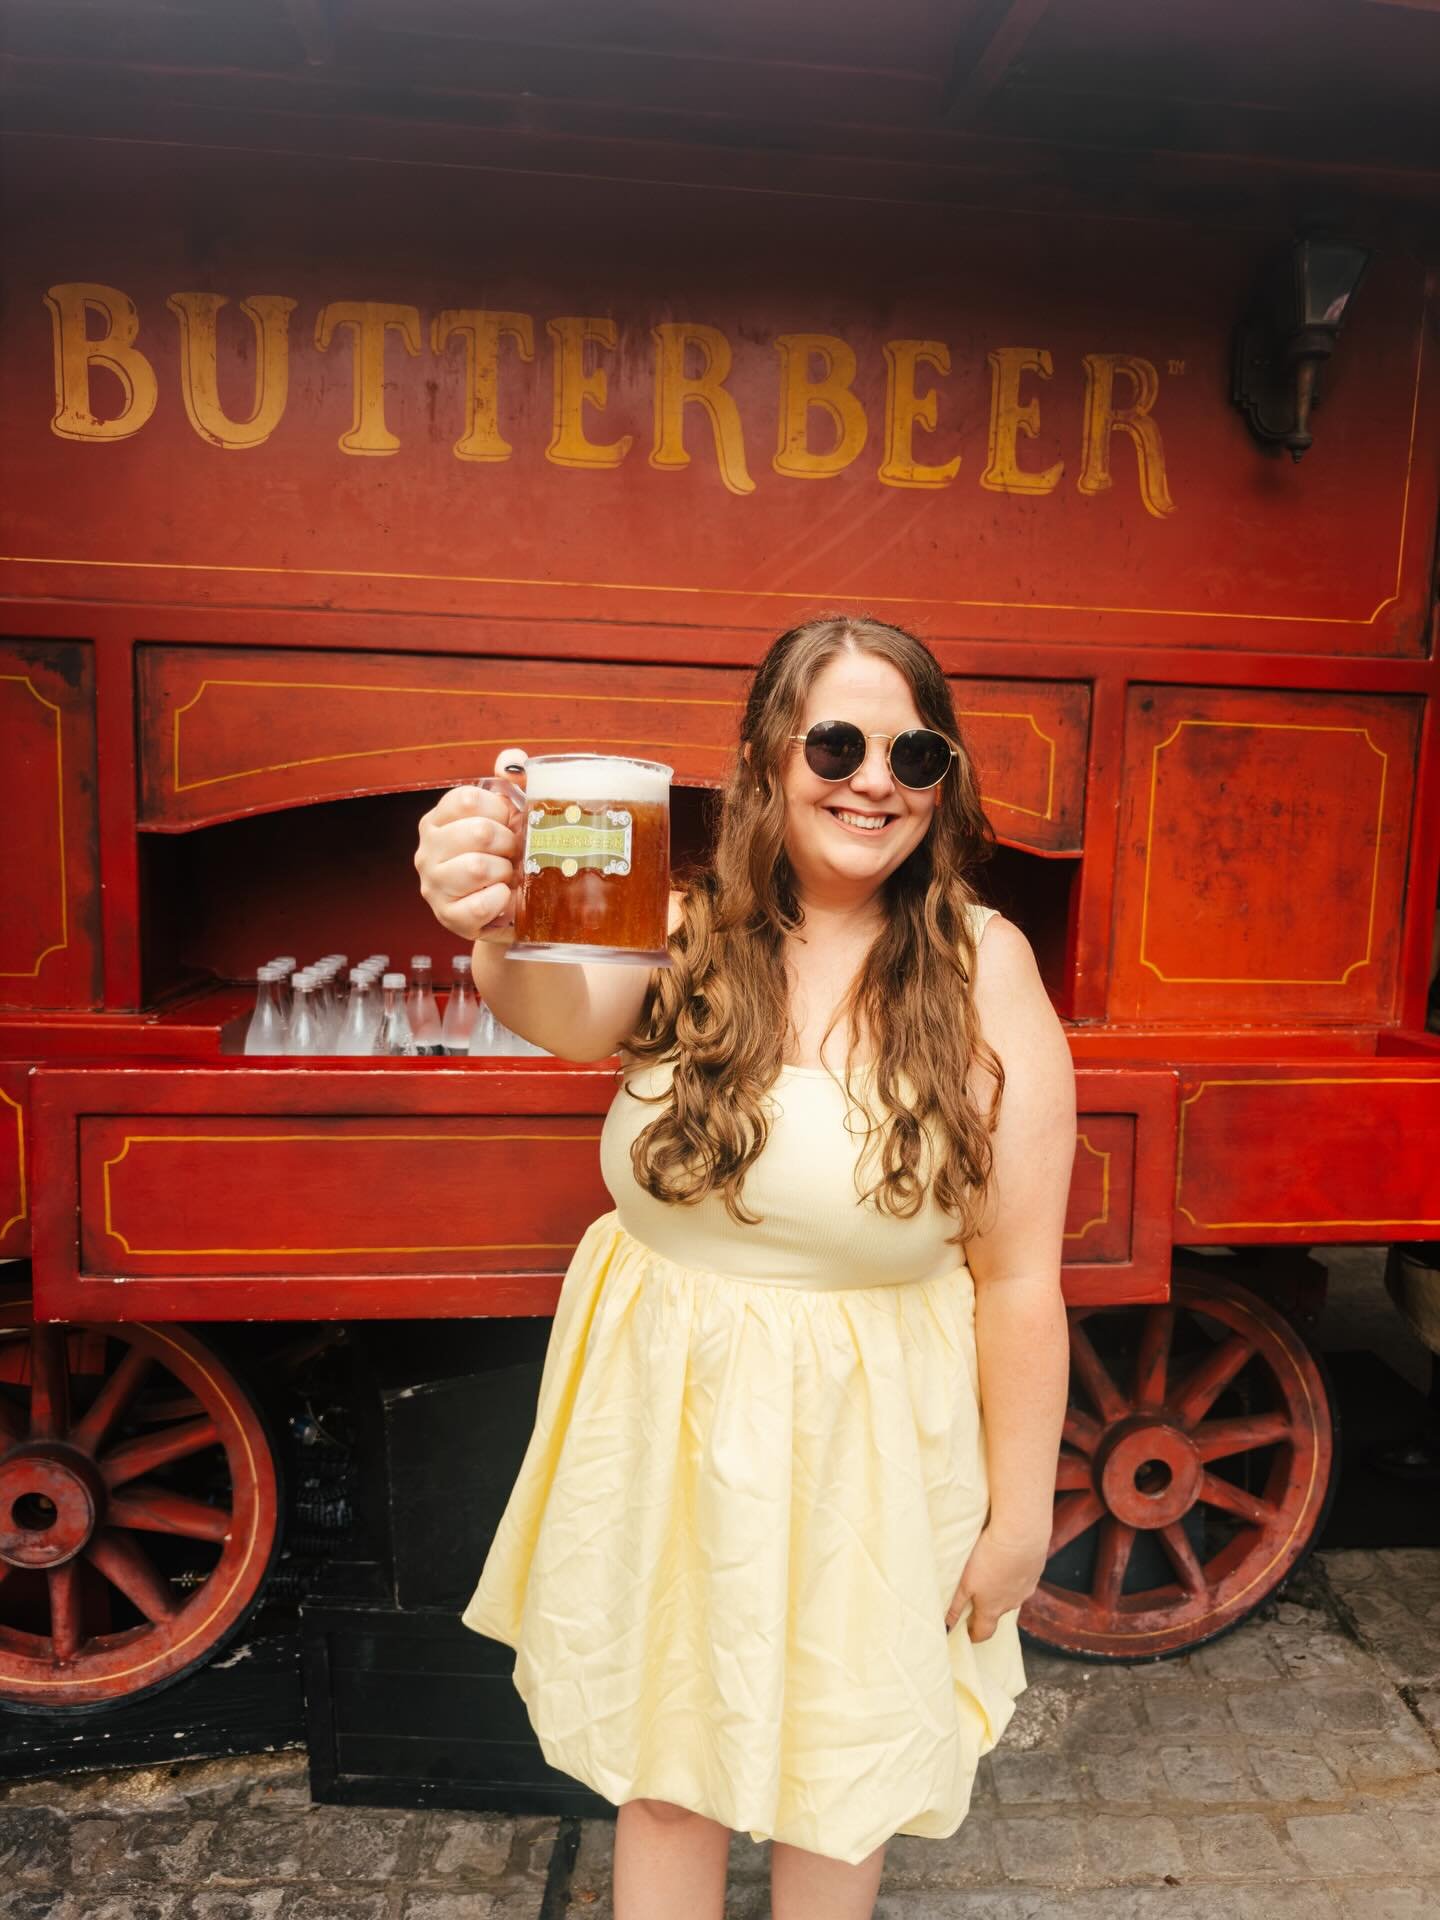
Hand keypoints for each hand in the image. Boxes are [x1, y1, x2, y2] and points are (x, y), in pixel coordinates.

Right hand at [415, 748, 527, 940]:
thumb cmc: (506, 855)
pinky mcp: (448, 917)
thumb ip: (511, 782)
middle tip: (512, 854)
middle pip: (478, 832)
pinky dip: (502, 900)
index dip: (499, 811)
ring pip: (477, 868)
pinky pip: (481, 904)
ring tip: (506, 877)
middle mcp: (428, 850)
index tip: (506, 824)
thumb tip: (512, 760)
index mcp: (438, 820)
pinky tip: (504, 898)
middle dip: (507, 843)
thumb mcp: (509, 816)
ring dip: (505, 872)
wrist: (509, 909)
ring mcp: (433, 885)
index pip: (466, 799)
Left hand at [945, 1521, 1049, 1642]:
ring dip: (1001, 1590)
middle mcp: (1012, 1603)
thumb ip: (955, 1605)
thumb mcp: (965, 1582)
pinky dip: (1013, 1574)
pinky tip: (1007, 1559)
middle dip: (987, 1609)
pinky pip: (1022, 1578)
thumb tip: (946, 1626)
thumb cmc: (988, 1557)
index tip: (968, 1633)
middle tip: (976, 1598)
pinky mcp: (1034, 1570)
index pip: (985, 1632)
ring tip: (991, 1573)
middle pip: (997, 1612)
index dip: (975, 1635)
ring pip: (1011, 1595)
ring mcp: (1026, 1588)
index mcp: (992, 1608)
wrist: (1021, 1533)